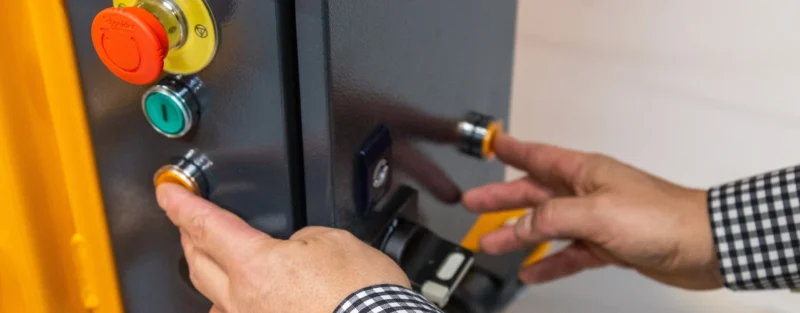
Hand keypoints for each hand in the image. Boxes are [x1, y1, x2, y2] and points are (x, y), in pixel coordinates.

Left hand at [156, 183, 409, 312]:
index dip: (182, 204)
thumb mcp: (335, 241)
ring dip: (210, 274)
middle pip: (198, 262)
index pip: (206, 225)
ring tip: (215, 261)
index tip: (168, 193)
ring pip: (213, 297)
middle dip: (189, 235)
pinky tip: (247, 300)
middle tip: (189, 221)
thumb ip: (304, 237)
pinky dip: (236, 303)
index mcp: (256, 265)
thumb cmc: (363, 298)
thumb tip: (295, 246)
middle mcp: (244, 301)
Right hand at [462, 134, 722, 289]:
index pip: (537, 155)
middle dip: (501, 197)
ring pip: (546, 226)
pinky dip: (548, 263)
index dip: (510, 148)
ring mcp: (597, 220)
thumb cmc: (664, 217)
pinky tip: (532, 271)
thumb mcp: (596, 213)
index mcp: (584, 172)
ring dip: (518, 234)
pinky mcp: (608, 245)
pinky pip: (568, 254)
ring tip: (491, 242)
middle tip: (474, 202)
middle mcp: (587, 192)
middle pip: (534, 193)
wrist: (704, 246)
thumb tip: (522, 224)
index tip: (490, 142)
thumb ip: (554, 218)